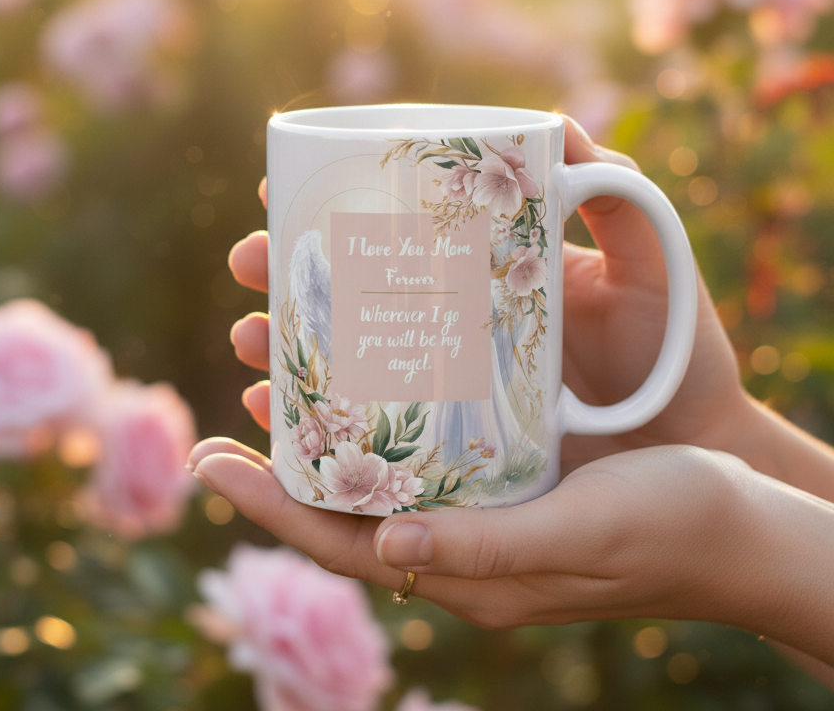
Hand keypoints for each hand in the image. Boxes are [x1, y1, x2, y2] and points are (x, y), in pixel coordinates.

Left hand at [188, 436, 833, 666]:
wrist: (736, 523)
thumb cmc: (667, 531)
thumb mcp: (578, 537)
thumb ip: (484, 551)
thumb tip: (382, 553)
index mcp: (466, 574)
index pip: (340, 543)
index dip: (269, 504)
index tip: (208, 460)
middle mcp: (461, 542)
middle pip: (347, 503)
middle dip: (281, 458)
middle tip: (234, 392)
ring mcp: (484, 505)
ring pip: (381, 470)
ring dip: (328, 427)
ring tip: (283, 369)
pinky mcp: (513, 469)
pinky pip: (430, 445)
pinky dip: (388, 413)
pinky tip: (372, 373)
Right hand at [225, 119, 748, 475]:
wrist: (695, 445)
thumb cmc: (678, 353)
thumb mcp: (649, 259)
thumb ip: (613, 193)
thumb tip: (550, 121)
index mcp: (487, 270)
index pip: (393, 231)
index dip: (331, 211)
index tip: (275, 191)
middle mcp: (457, 320)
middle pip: (351, 291)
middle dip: (286, 275)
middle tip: (245, 263)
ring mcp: (451, 380)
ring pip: (345, 357)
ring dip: (285, 344)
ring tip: (248, 343)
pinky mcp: (453, 439)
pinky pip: (369, 427)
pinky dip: (316, 421)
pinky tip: (276, 412)